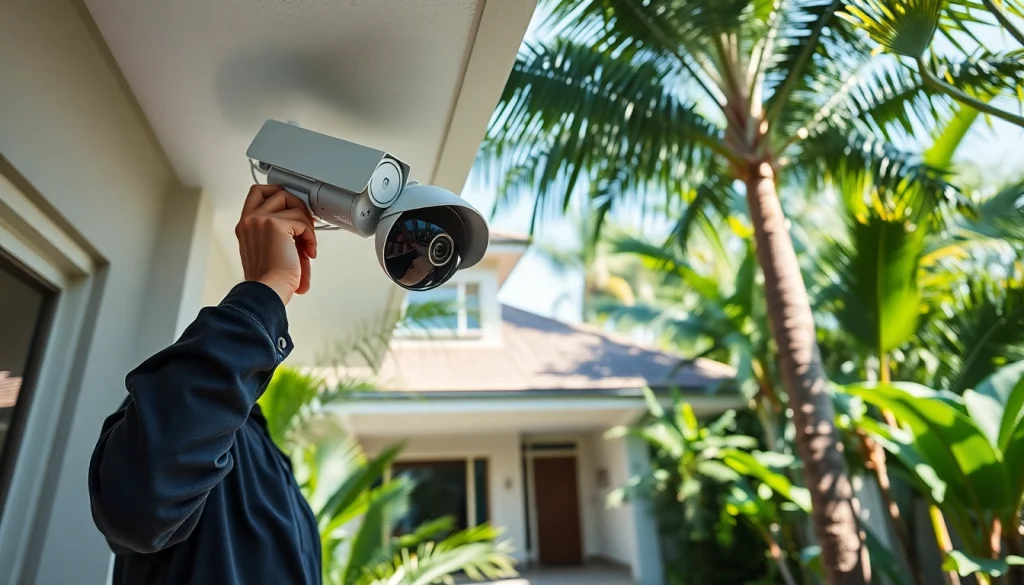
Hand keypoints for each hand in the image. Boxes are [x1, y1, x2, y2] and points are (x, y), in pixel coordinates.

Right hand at [235, 185, 317, 304]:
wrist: (268, 290)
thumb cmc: (269, 279)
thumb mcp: (271, 250)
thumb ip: (281, 233)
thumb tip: (304, 226)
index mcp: (246, 225)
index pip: (258, 194)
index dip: (280, 196)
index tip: (294, 210)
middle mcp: (250, 219)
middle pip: (277, 191)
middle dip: (296, 205)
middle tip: (305, 225)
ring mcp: (261, 219)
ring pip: (293, 204)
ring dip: (306, 224)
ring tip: (306, 245)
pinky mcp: (276, 224)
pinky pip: (303, 221)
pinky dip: (311, 237)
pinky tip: (308, 253)